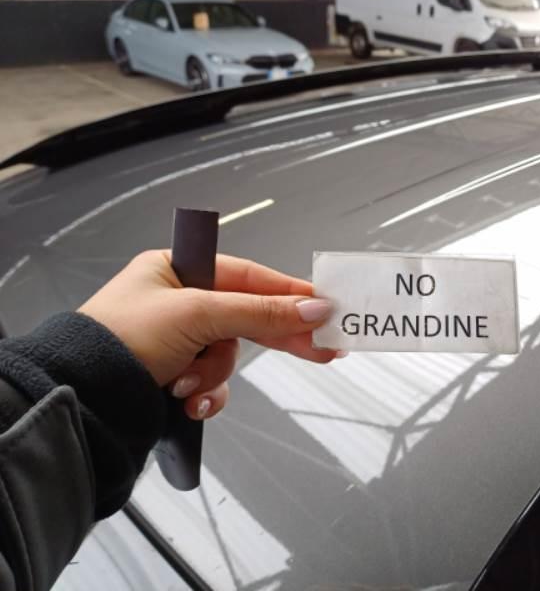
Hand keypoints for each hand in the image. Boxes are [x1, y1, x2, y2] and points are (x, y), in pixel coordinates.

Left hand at [79, 250, 339, 419]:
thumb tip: (313, 307)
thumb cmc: (120, 341)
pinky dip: (205, 394)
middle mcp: (179, 301)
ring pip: (229, 355)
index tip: (325, 306)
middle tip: (322, 349)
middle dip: (275, 336)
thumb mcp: (198, 315)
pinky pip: (213, 381)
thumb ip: (261, 311)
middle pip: (245, 316)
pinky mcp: (177, 373)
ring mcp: (178, 339)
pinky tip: (187, 402)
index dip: (289, 292)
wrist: (81, 400)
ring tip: (188, 385)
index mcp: (177, 269)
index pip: (249, 277)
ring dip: (214, 374)